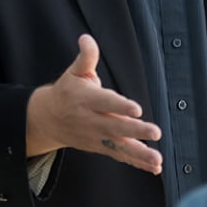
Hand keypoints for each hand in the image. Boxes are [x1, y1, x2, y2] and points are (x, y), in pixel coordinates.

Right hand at [26, 34, 162, 173]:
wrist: (48, 120)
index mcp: (87, 99)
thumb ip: (86, 57)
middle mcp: (93, 120)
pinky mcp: (102, 147)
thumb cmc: (68, 91)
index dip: (120, 106)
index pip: (106, 102)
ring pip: (121, 147)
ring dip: (140, 154)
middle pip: (116, 127)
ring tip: (158, 160)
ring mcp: (97, 137)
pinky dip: (137, 163)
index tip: (136, 109)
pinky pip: (121, 156)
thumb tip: (87, 38)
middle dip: (137, 130)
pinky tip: (155, 168)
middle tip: (155, 132)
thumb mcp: (74, 71)